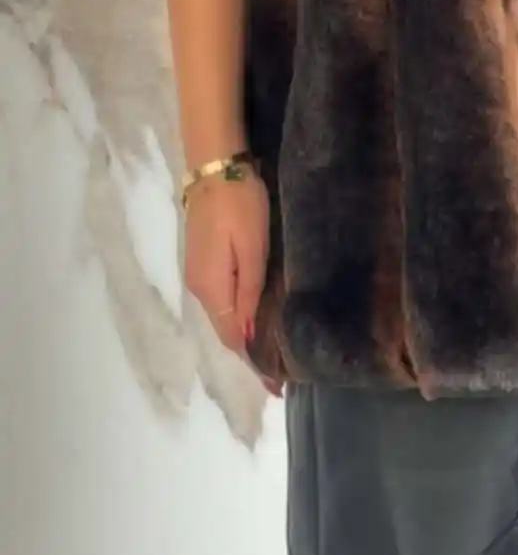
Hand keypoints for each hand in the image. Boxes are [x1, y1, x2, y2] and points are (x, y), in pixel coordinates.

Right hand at [183, 172, 278, 393]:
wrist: (215, 168)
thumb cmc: (239, 206)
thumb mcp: (252, 249)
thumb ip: (250, 292)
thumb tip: (247, 337)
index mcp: (213, 288)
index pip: (234, 338)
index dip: (254, 364)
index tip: (278, 386)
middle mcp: (201, 289)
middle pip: (226, 331)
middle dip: (251, 354)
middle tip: (282, 374)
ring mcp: (199, 275)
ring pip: (224, 316)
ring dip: (245, 336)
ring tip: (273, 352)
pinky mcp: (204, 262)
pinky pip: (223, 300)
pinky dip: (239, 315)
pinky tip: (256, 318)